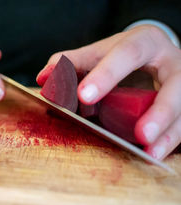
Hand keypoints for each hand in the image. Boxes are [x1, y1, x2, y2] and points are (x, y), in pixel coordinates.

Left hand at [37, 25, 180, 159]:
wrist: (154, 54)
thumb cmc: (122, 56)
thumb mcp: (99, 54)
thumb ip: (71, 63)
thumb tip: (43, 77)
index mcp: (144, 43)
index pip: (127, 54)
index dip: (107, 74)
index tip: (83, 96)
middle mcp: (172, 61)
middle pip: (175, 84)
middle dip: (159, 110)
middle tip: (140, 134)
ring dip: (170, 133)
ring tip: (151, 152)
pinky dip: (172, 140)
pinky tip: (156, 155)